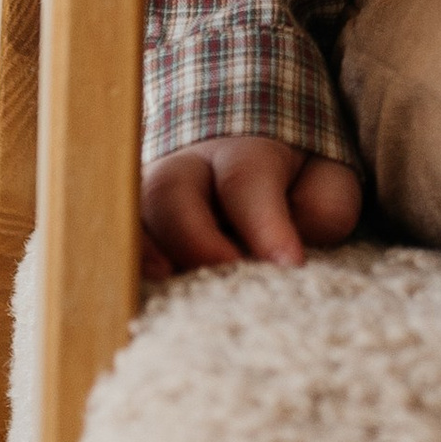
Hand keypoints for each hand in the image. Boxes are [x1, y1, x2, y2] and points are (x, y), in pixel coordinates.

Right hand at [141, 135, 361, 279]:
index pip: (246, 179)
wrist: (254, 144)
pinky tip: (136, 297)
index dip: (265, 224)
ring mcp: (150, 193)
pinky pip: (114, 241)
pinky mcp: (133, 224)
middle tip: (229, 278)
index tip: (289, 264)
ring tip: (168, 290)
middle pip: (173, 191)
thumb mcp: (326, 180)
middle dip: (198, 241)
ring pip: (131, 213)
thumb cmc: (295, 176)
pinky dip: (122, 268)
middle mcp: (188, 166)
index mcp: (245, 148)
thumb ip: (322, 207)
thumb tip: (289, 253)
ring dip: (146, 254)